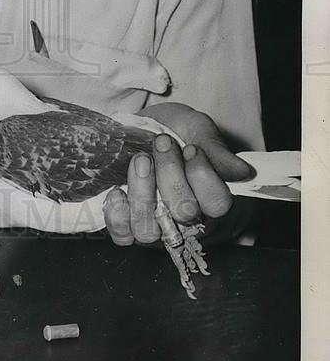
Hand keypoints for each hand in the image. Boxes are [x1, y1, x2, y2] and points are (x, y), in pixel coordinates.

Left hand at [103, 102, 254, 246]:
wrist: (140, 127)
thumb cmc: (174, 130)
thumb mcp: (196, 128)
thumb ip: (215, 148)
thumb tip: (243, 172)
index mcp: (211, 199)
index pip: (217, 204)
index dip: (202, 176)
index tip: (190, 149)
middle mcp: (185, 221)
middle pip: (183, 213)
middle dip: (170, 174)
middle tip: (162, 144)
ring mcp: (155, 226)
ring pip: (149, 229)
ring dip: (142, 192)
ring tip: (140, 160)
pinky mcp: (127, 226)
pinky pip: (122, 234)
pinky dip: (117, 213)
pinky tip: (119, 189)